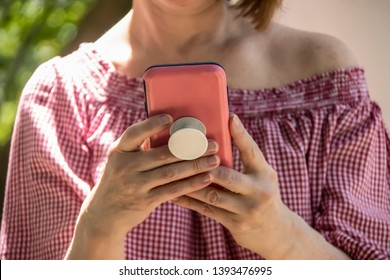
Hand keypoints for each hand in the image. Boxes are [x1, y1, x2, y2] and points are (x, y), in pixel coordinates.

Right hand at [76, 114, 219, 240]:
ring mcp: (135, 185)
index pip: (134, 134)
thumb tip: (172, 130)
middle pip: (162, 154)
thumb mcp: (121, 161)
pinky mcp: (145, 201)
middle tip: (211, 143)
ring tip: (214, 159)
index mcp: (119, 151)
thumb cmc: (120, 180)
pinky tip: (206, 178)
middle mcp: (125, 167)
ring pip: (171, 173)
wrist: (104, 214)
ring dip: (195, 165)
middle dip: (190, 147)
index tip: (171, 118)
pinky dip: (191, 184)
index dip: (151, 125)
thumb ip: (139, 148)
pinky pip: (172, 190)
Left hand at [172, 114, 289, 256]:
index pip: (252, 151)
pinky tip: (175, 194)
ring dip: (190, 183)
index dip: (241, 134)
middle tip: (183, 152)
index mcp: (265, 174)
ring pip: (212, 194)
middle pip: (226, 175)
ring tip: (172, 173)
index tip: (230, 118)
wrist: (276, 232)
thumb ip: (246, 161)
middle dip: (203, 164)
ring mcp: (247, 210)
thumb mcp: (261, 176)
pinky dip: (190, 201)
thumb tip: (220, 140)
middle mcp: (259, 191)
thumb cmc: (263, 195)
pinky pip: (208, 210)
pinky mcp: (236, 224)